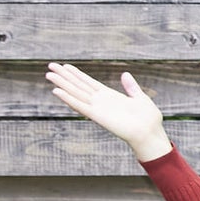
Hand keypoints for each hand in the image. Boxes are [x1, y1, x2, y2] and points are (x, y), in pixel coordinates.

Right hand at [42, 64, 171, 162]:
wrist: (150, 134)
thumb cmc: (148, 119)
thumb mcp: (140, 98)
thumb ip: (131, 87)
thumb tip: (125, 74)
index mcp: (110, 96)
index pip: (89, 82)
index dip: (77, 74)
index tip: (65, 66)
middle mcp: (101, 101)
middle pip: (78, 86)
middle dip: (65, 76)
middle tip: (50, 66)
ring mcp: (98, 108)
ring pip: (76, 93)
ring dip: (62, 84)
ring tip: (49, 74)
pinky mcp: (98, 116)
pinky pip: (80, 106)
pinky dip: (68, 99)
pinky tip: (57, 91)